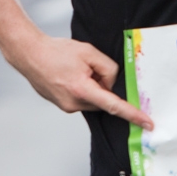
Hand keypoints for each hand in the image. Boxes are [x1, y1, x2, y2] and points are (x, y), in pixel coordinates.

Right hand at [4, 32, 153, 129]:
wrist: (29, 55)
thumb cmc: (57, 51)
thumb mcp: (89, 52)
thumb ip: (108, 68)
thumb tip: (112, 83)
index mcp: (82, 90)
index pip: (114, 106)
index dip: (132, 115)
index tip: (147, 124)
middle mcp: (74, 103)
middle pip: (103, 99)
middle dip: (103, 85)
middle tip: (89, 68)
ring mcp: (67, 106)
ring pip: (92, 99)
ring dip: (91, 87)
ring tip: (74, 69)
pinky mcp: (62, 105)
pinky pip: (82, 99)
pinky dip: (82, 89)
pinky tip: (69, 75)